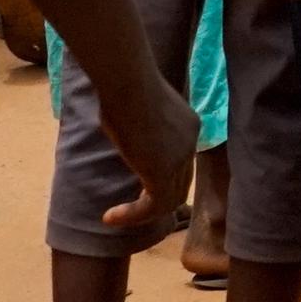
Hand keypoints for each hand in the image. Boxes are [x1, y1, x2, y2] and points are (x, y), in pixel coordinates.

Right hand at [92, 77, 199, 235]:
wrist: (129, 84)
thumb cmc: (124, 87)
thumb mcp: (137, 109)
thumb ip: (139, 126)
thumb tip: (124, 130)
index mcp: (188, 127)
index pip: (181, 163)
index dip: (160, 180)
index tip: (135, 190)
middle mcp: (190, 143)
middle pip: (179, 184)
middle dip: (155, 201)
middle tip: (128, 211)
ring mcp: (180, 159)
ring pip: (168, 200)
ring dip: (140, 214)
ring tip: (114, 217)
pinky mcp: (163, 172)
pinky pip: (153, 205)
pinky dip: (132, 215)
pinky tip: (110, 216)